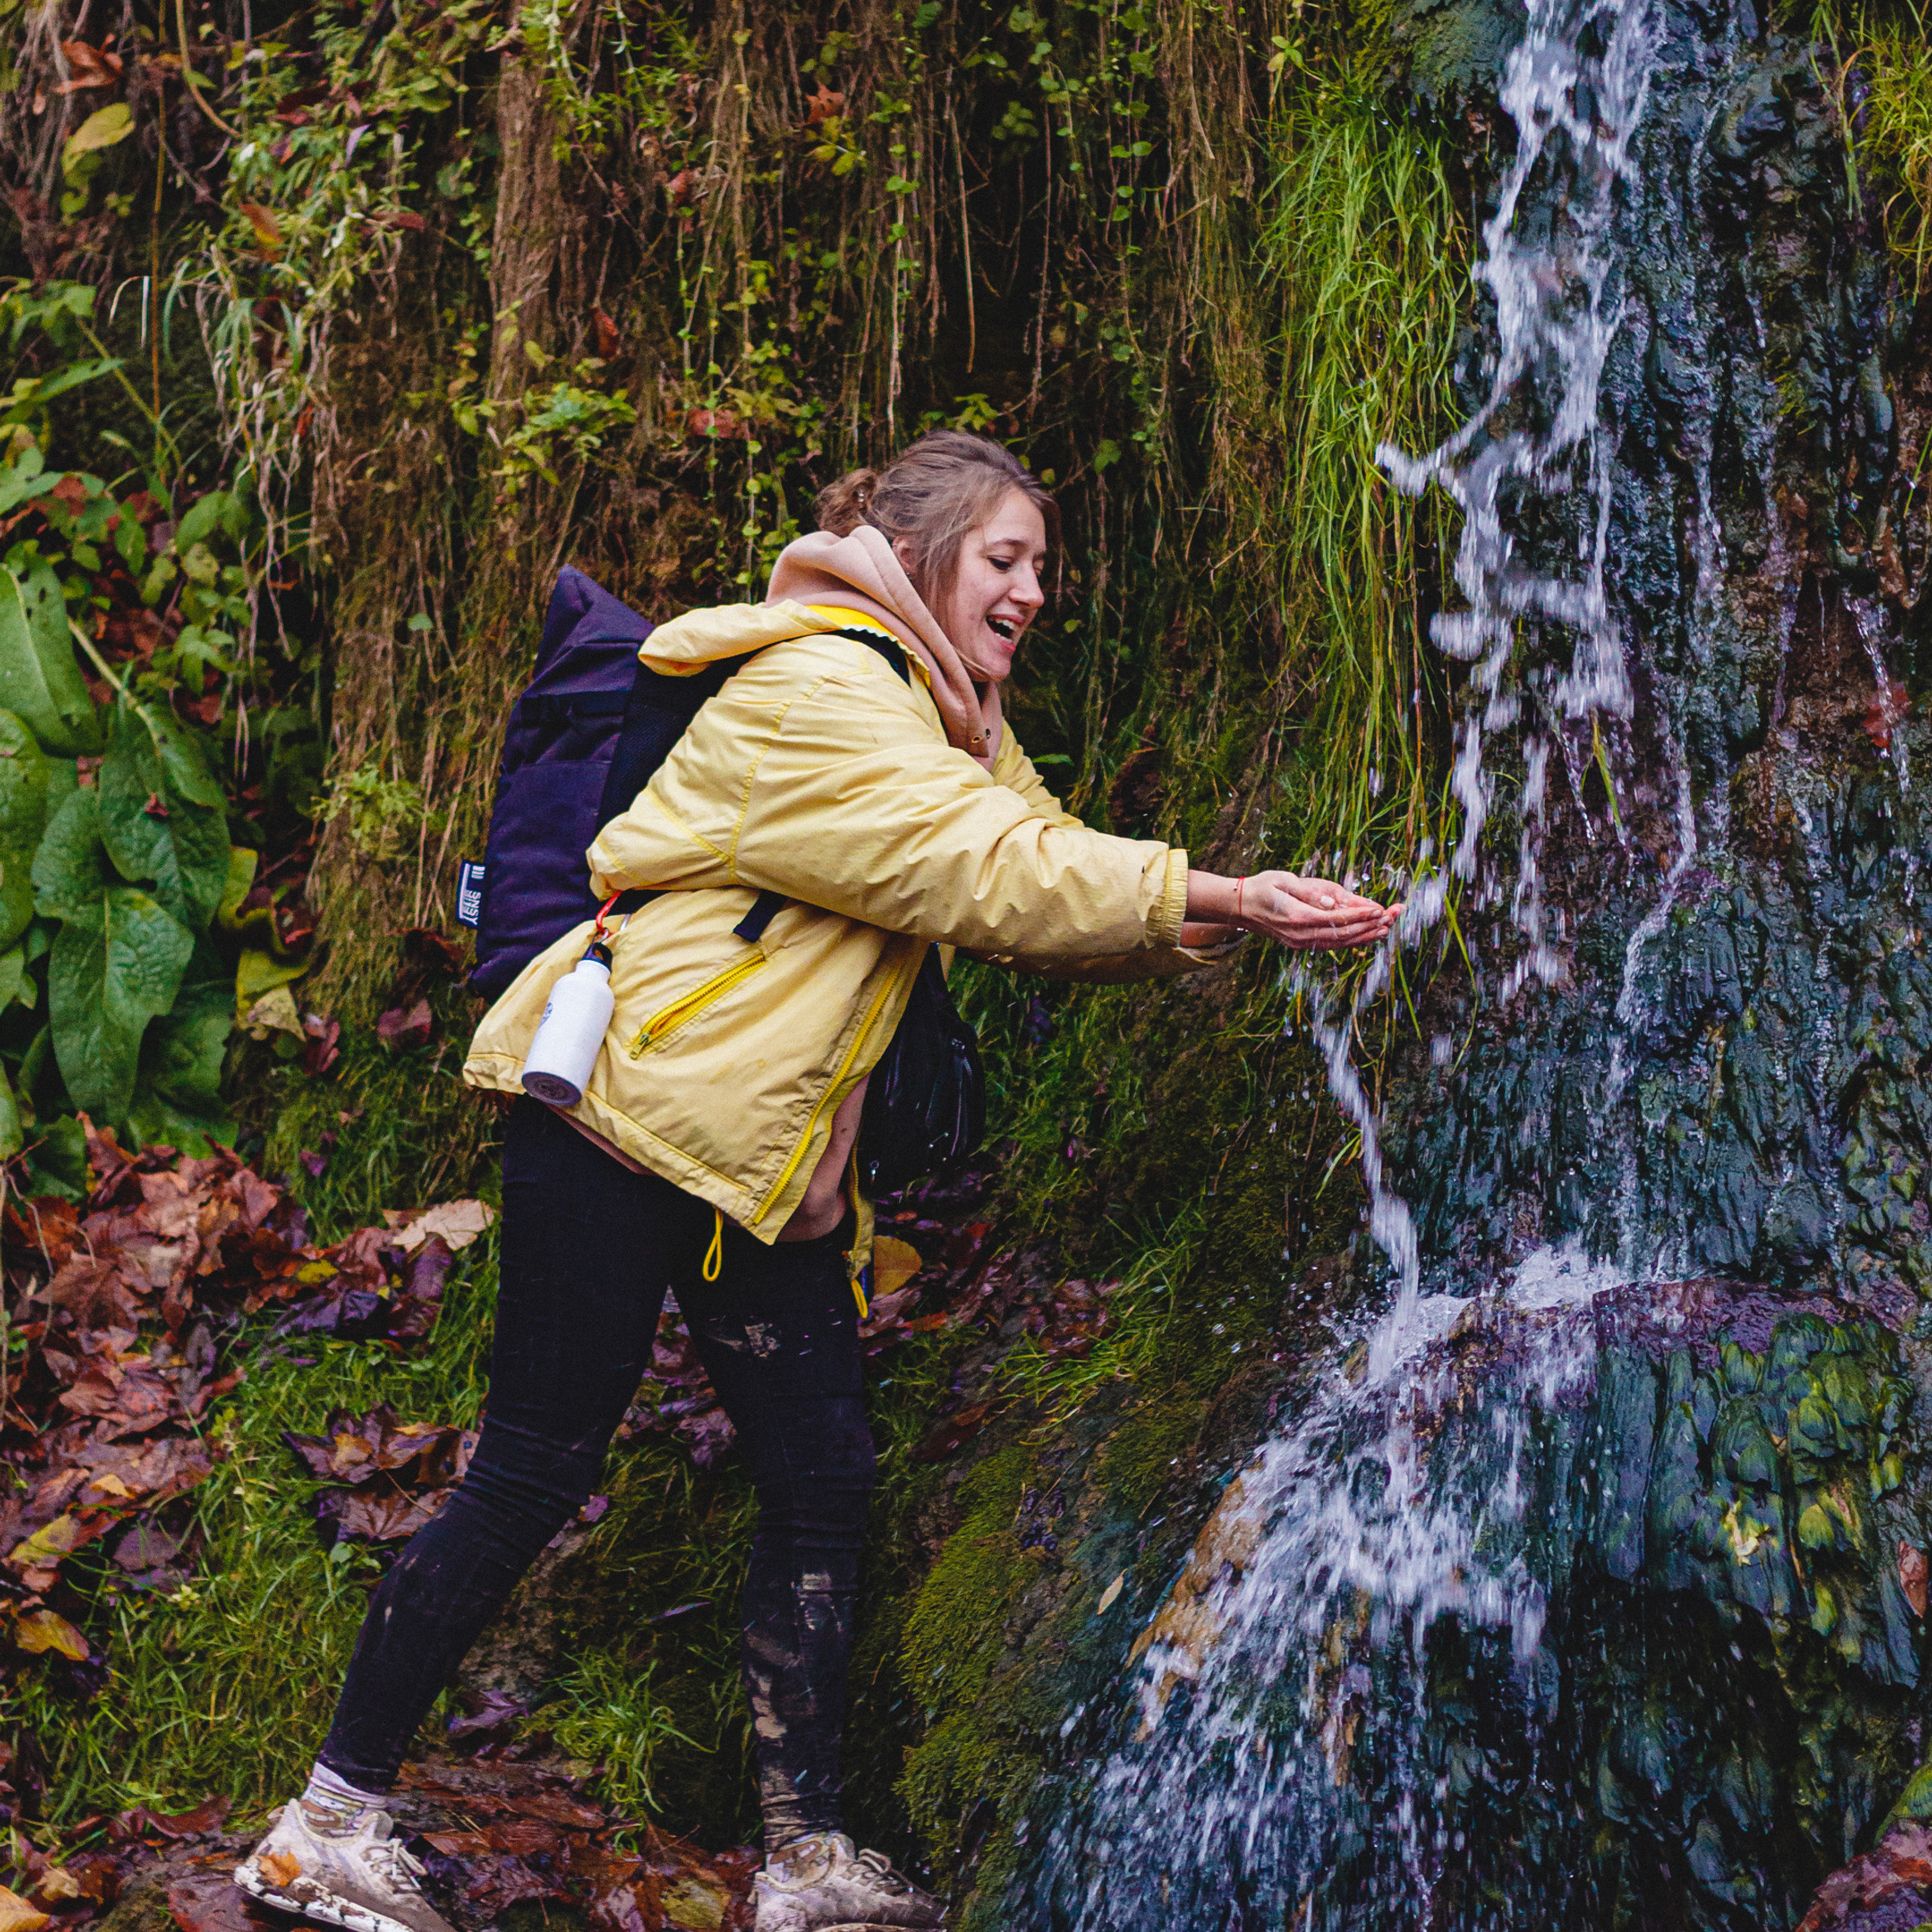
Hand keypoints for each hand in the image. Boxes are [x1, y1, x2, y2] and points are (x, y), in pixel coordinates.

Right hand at [1186, 868, 1399, 951]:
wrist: (1238, 907)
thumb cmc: (1261, 887)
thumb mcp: (1282, 881)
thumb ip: (1308, 892)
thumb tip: (1331, 903)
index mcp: (1296, 917)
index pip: (1336, 919)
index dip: (1360, 915)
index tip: (1380, 909)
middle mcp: (1300, 935)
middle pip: (1342, 935)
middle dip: (1370, 926)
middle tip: (1393, 917)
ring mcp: (1300, 942)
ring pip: (1339, 944)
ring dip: (1364, 936)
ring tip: (1386, 928)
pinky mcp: (1301, 944)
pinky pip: (1331, 945)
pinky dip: (1351, 941)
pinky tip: (1365, 936)